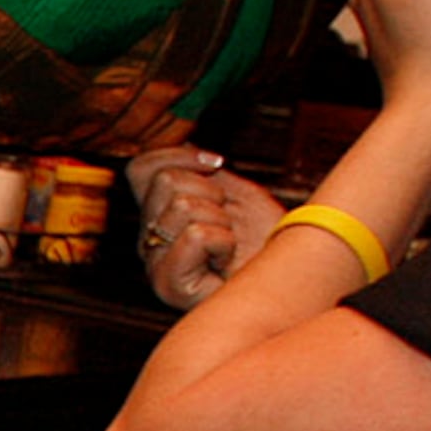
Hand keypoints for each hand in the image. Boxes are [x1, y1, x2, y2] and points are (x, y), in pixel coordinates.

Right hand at [125, 147, 282, 310]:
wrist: (290, 280)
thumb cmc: (267, 241)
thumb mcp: (236, 193)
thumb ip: (204, 172)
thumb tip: (185, 144)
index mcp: (157, 217)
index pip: (139, 170)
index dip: (178, 155)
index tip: (217, 164)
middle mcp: (148, 241)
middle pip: (166, 181)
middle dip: (212, 192)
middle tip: (229, 221)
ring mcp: (154, 265)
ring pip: (182, 206)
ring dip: (221, 221)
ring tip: (229, 245)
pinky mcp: (169, 286)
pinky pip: (195, 235)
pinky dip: (223, 243)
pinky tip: (226, 262)